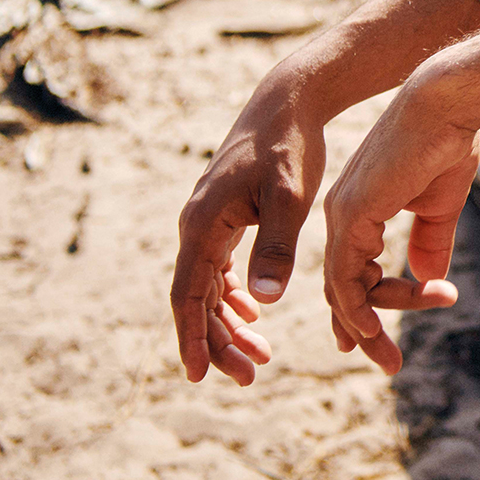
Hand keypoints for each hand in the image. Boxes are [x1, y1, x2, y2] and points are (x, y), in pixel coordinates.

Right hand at [171, 77, 324, 383]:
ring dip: (229, 322)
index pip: (188, 295)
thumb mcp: (289, 196)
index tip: (200, 376)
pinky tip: (257, 312)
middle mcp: (196, 227)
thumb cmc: (291, 146)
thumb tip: (265, 299)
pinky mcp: (226, 216)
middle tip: (250, 375)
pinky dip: (234, 294)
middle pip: (196, 299)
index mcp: (202, 225)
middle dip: (218, 340)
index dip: (192, 338)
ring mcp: (208, 222)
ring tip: (260, 356)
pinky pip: (220, 267)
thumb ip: (276, 246)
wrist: (289, 103)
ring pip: (208, 287)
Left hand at [318, 74, 471, 374]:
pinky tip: (371, 331)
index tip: (372, 338)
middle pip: (342, 287)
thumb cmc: (449, 141)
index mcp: (360, 207)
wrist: (448, 103)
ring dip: (367, 327)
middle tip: (388, 364)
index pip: (351, 269)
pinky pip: (343, 278)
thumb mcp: (440, 202)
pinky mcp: (351, 216)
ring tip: (392, 358)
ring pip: (343, 290)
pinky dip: (356, 309)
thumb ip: (431, 240)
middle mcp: (343, 214)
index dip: (363, 306)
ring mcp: (343, 216)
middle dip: (364, 329)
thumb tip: (431, 278)